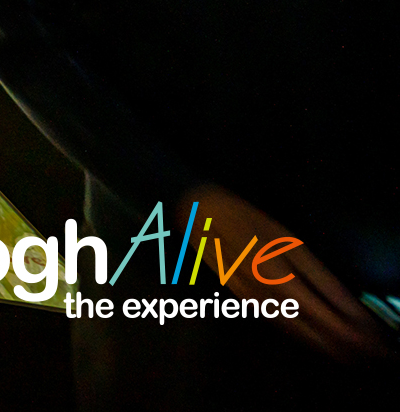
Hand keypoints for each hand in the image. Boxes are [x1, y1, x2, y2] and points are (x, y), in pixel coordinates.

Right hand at [181, 185, 391, 361]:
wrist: (199, 214)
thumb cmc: (246, 218)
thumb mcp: (287, 237)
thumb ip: (314, 271)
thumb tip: (342, 301)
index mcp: (280, 272)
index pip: (323, 307)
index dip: (348, 323)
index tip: (369, 334)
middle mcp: (266, 291)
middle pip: (309, 325)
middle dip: (338, 341)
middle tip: (364, 351)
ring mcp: (252, 298)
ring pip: (292, 329)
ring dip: (320, 344)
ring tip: (344, 352)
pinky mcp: (242, 300)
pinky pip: (275, 324)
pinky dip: (298, 335)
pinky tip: (311, 339)